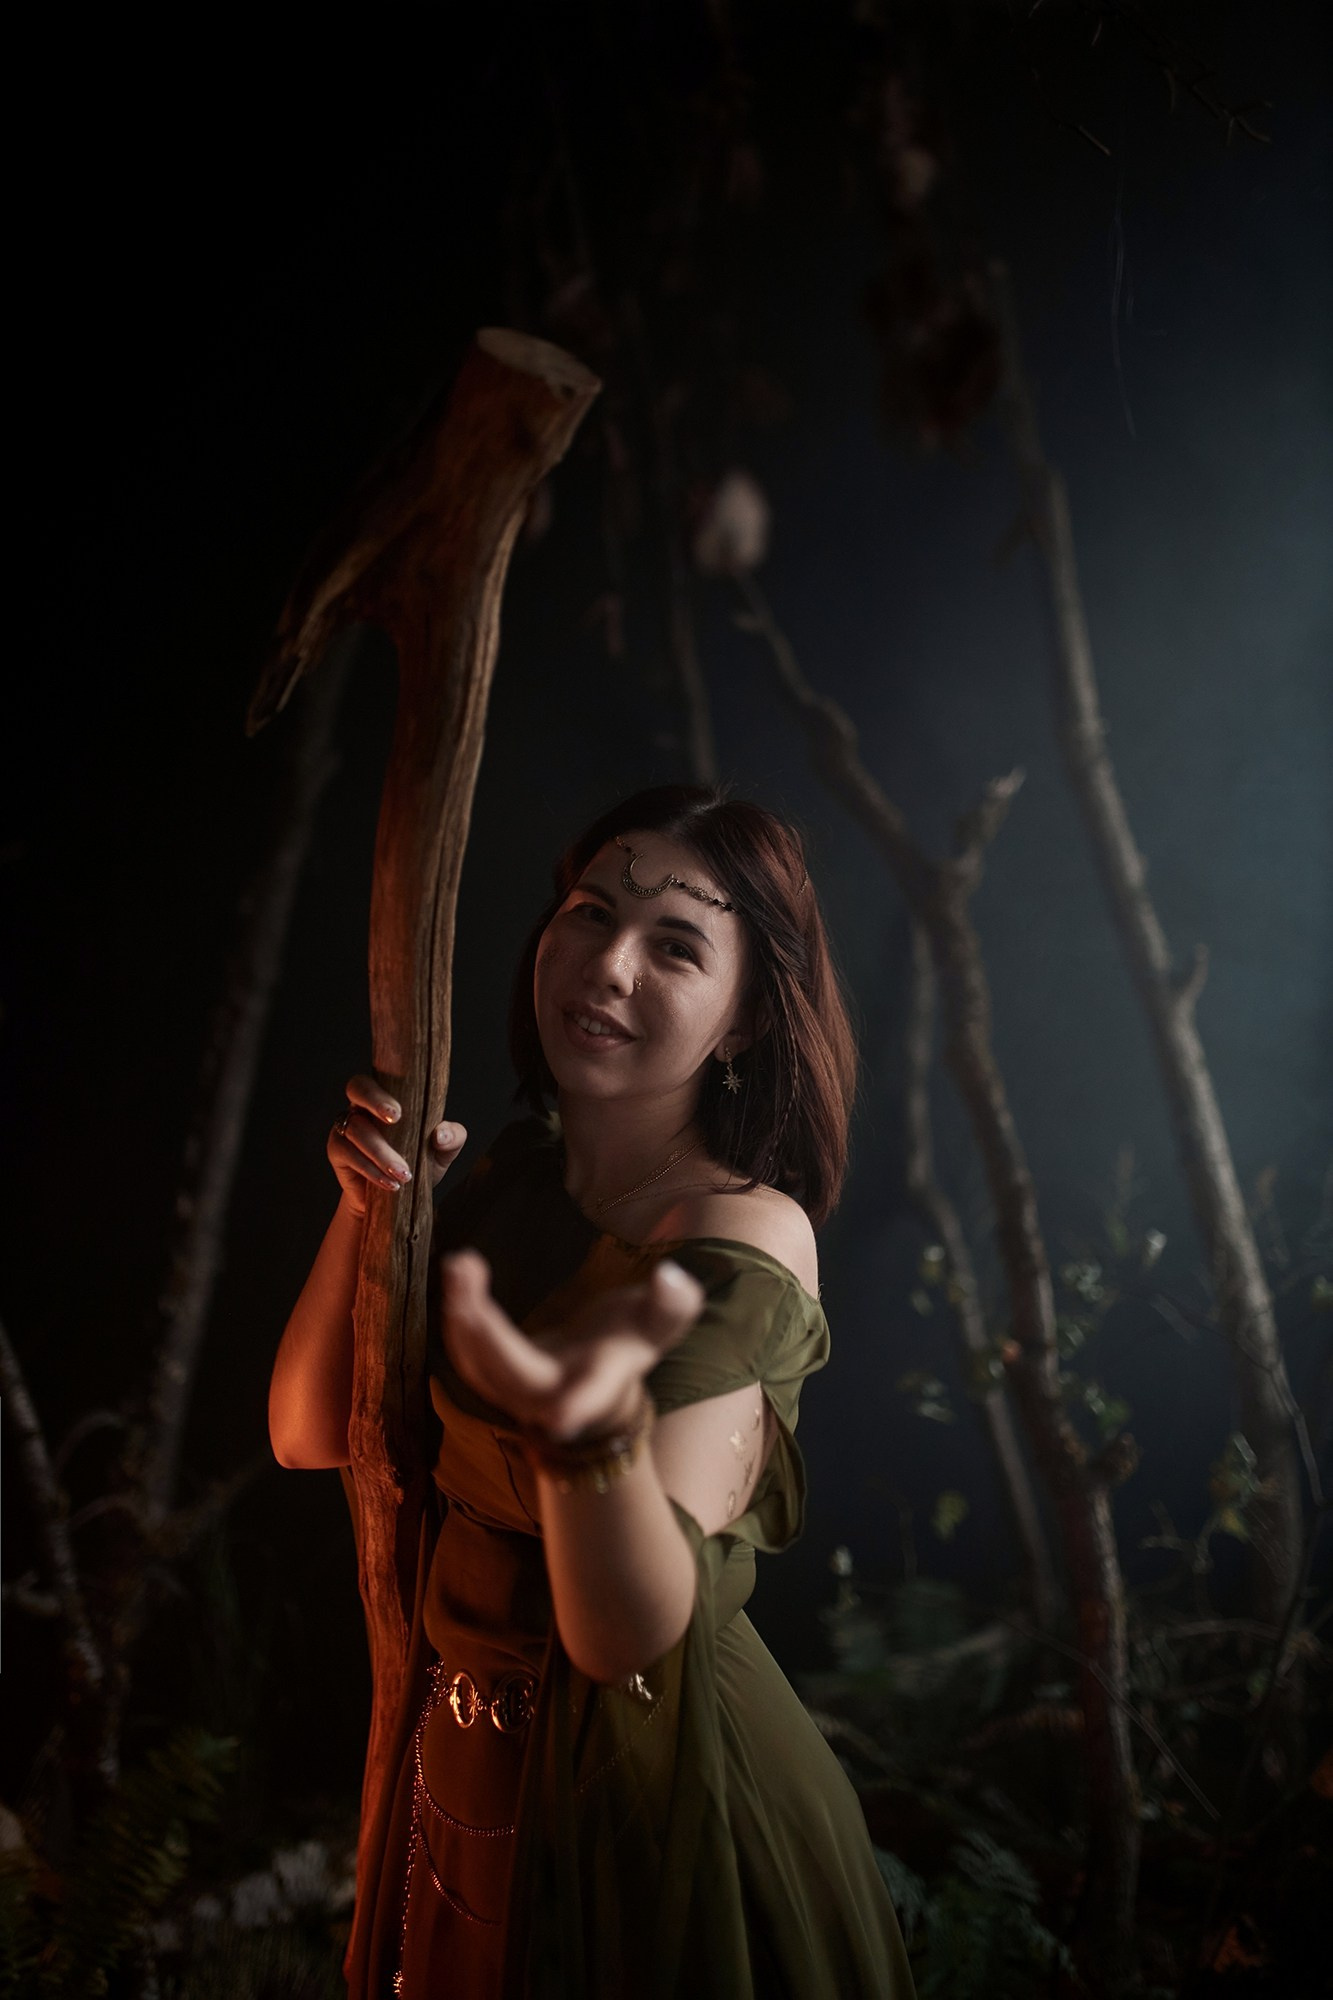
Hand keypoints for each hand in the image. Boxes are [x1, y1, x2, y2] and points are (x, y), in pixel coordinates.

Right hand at [328, 1073, 466, 1217]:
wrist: (397, 1200)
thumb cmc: (419, 1165)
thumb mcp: (442, 1153)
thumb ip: (452, 1138)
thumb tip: (440, 1134)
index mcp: (387, 1099)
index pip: (382, 1079)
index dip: (384, 1090)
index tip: (399, 1113)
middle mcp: (363, 1107)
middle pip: (356, 1087)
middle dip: (374, 1100)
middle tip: (395, 1120)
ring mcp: (346, 1128)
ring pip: (356, 1130)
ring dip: (381, 1152)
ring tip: (404, 1174)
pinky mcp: (336, 1151)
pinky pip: (349, 1154)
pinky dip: (371, 1170)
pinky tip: (390, 1183)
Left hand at [441, 1250, 702, 1443]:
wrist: (595, 1377)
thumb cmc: (630, 1341)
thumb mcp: (658, 1323)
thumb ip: (671, 1304)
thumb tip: (670, 1276)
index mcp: (600, 1379)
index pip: (593, 1391)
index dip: (580, 1405)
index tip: (561, 1420)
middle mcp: (554, 1392)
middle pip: (514, 1371)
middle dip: (488, 1331)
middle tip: (467, 1273)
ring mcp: (518, 1391)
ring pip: (479, 1366)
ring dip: (463, 1318)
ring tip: (459, 1265)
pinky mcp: (494, 1378)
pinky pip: (468, 1355)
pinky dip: (458, 1320)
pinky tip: (458, 1277)